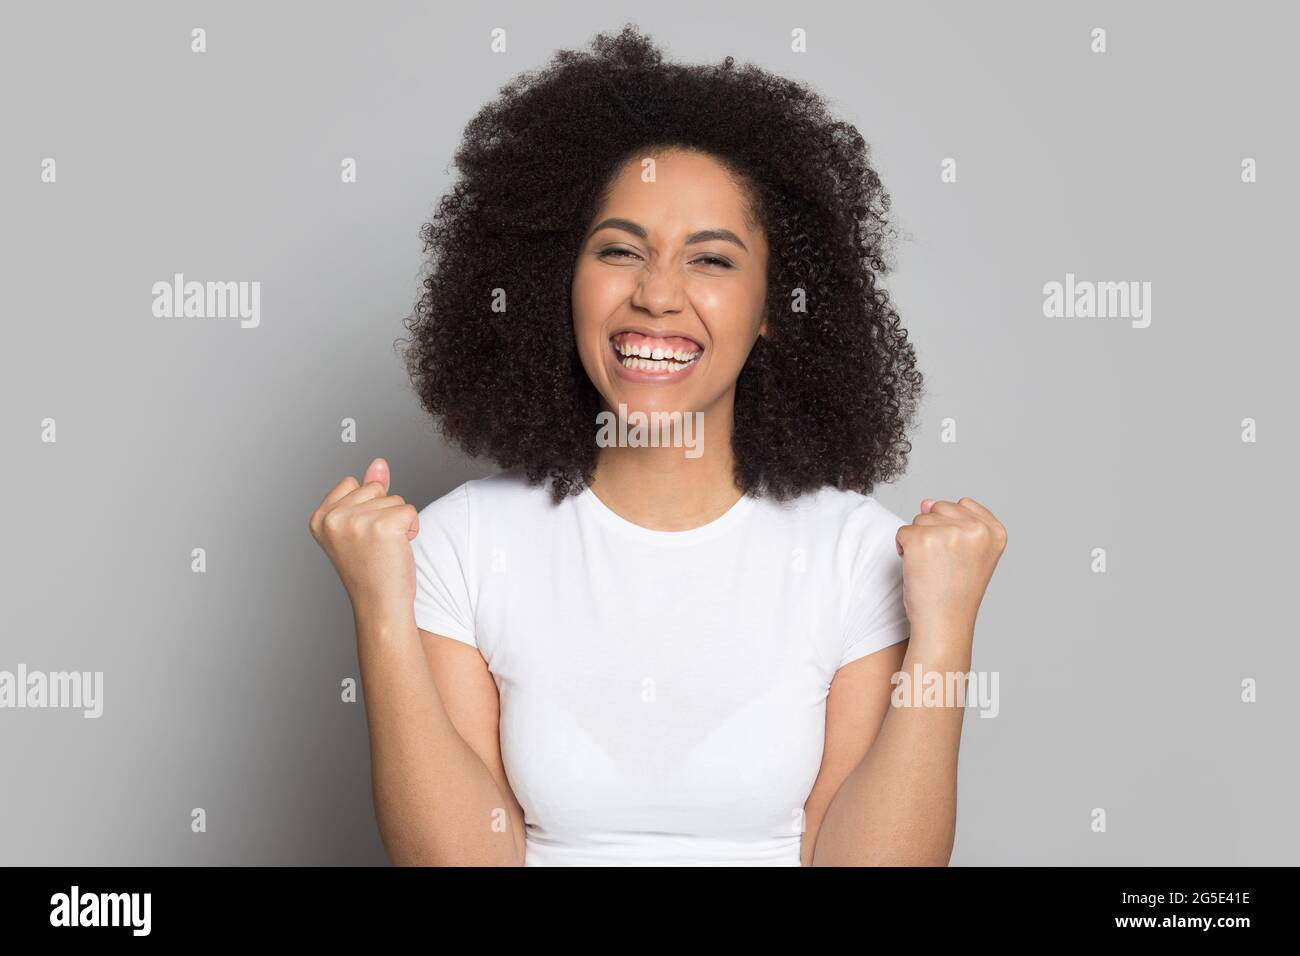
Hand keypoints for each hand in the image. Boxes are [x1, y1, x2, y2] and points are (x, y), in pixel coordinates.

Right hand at [308, 457, 418, 618]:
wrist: (380, 607)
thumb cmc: (371, 571)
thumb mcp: (361, 527)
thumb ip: (366, 492)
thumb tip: (378, 463)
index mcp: (320, 518)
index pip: (353, 483)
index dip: (366, 508)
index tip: (361, 538)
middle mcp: (333, 519)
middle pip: (376, 488)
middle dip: (383, 513)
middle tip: (376, 546)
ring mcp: (357, 522)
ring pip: (395, 499)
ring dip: (399, 523)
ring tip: (386, 550)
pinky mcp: (384, 527)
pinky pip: (410, 510)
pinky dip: (412, 529)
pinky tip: (399, 550)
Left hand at [895, 497, 1006, 639]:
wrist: (943, 624)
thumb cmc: (955, 593)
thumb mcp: (969, 554)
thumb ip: (954, 522)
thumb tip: (925, 501)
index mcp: (995, 531)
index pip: (963, 505)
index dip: (953, 530)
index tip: (959, 558)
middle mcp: (976, 529)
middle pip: (939, 509)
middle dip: (934, 533)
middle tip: (943, 565)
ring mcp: (949, 532)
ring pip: (920, 519)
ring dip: (918, 543)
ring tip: (932, 569)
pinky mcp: (921, 539)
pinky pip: (903, 532)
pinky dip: (903, 550)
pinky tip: (917, 570)